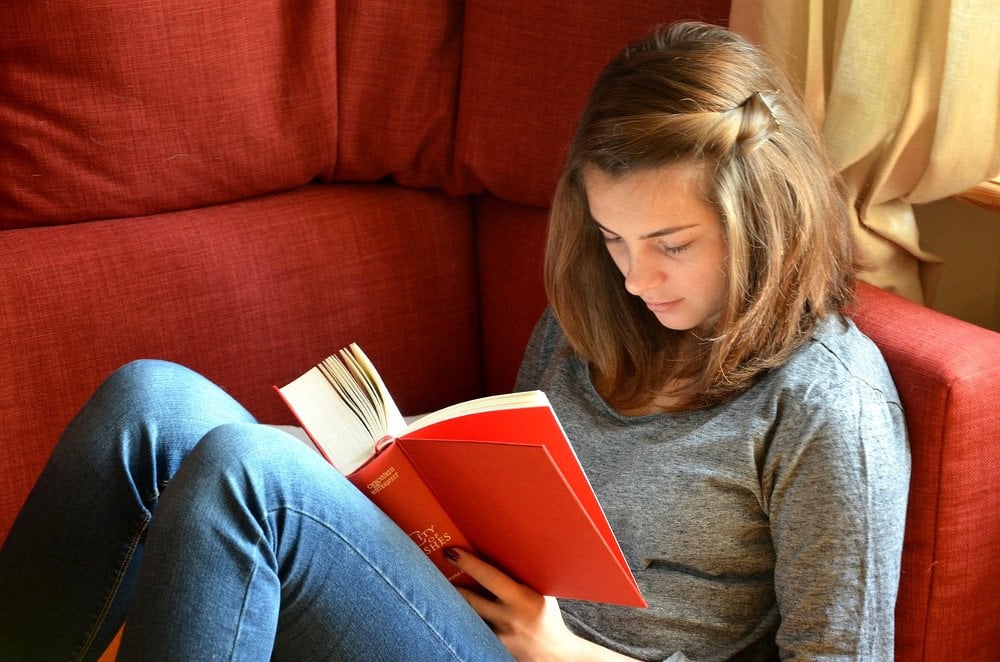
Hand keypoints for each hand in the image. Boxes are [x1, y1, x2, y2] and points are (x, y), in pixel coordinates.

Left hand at [445, 548, 636, 660]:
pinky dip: (461, 619)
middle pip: (470, 598)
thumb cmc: (547, 617)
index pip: (491, 578)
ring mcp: (498, 635)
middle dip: (449, 582)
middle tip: (433, 566)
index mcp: (524, 599)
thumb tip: (501, 548)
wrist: (554, 655)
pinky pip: (472, 628)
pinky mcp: (491, 647)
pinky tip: (450, 611)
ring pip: (466, 615)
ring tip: (435, 587)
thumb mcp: (541, 593)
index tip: (451, 551)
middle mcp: (509, 618)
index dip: (469, 563)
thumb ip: (522, 577)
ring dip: (451, 602)